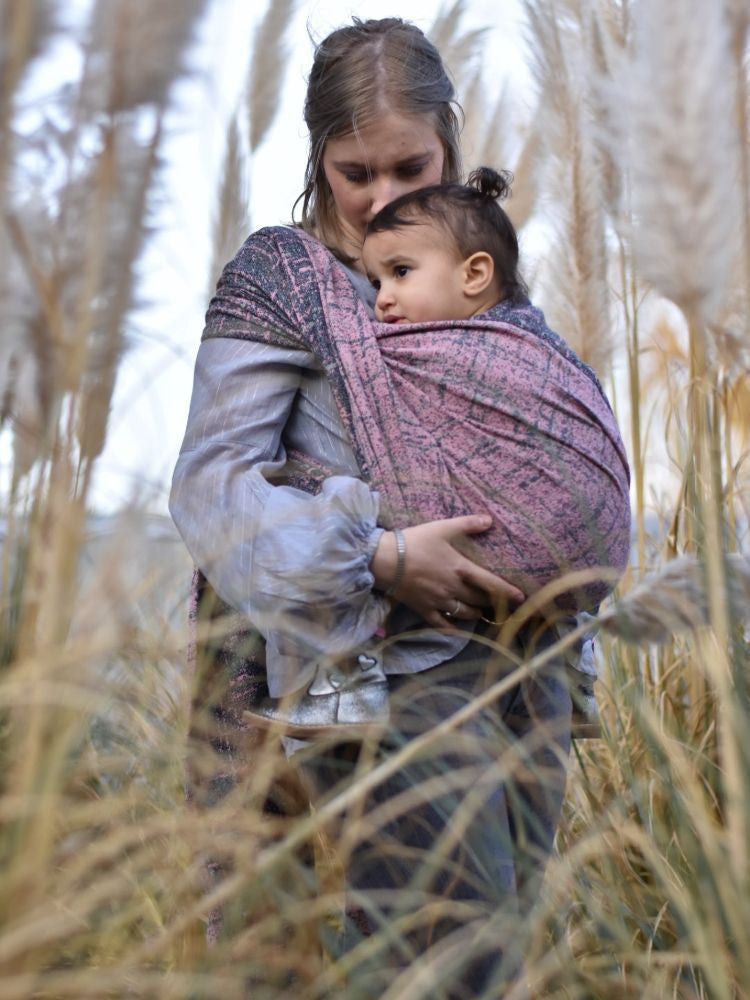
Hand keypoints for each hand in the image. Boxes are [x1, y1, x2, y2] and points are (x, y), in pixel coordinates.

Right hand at [370, 515, 524, 629]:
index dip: (507, 592)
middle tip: (500, 604)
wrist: (385, 560)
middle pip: (479, 600)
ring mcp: (439, 602)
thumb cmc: (415, 542)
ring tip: (481, 612)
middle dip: (491, 603)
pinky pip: (441, 624)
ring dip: (475, 613)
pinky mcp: (424, 610)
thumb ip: (467, 524)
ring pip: (464, 614)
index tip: (521, 598)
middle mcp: (453, 589)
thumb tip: (490, 520)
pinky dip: (451, 628)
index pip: (491, 583)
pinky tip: (457, 630)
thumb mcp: (442, 528)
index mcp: (461, 570)